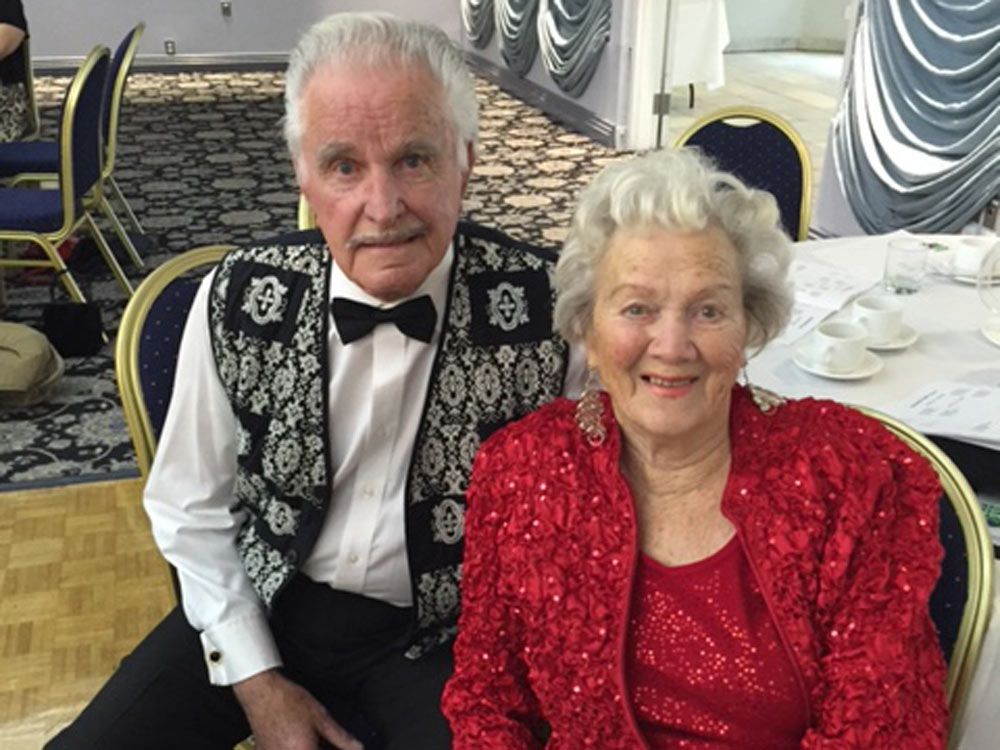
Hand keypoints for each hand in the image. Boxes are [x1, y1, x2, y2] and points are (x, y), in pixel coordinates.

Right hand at [233, 669, 363, 749]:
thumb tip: (356, 748)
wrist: (262, 693)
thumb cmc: (287, 702)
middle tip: (323, 742)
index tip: (342, 749)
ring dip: (309, 747)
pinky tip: (298, 741)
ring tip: (310, 740)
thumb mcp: (321, 717)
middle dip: (319, 748)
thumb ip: (340, 736)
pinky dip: (296, 748)